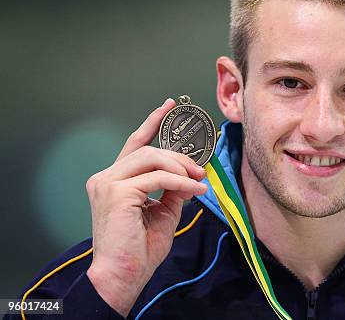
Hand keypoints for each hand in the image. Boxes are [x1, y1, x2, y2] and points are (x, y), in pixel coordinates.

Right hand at [85, 99, 207, 316]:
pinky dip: (180, 182)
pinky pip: (157, 178)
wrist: (122, 276)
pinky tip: (194, 191)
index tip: (168, 106)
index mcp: (113, 181)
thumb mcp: (163, 212)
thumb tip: (190, 174)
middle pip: (148, 149)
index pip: (135, 144)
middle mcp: (106, 177)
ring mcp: (108, 183)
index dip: (152, 123)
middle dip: (179, 156)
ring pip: (152, 157)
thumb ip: (172, 189)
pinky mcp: (116, 193)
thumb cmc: (139, 250)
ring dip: (181, 167)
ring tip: (198, 180)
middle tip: (200, 170)